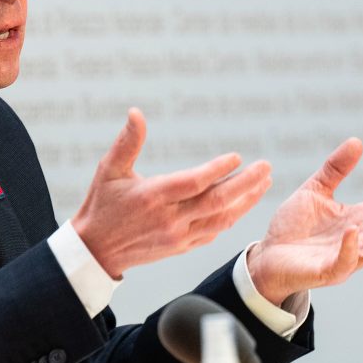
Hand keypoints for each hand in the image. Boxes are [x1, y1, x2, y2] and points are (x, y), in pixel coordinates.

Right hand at [70, 108, 271, 277]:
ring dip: (246, 200)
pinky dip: (232, 217)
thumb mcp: (108, 169)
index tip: (237, 157)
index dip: (218, 169)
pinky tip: (244, 203)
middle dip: (246, 184)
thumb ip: (127, 142)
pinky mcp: (182, 246)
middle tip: (265, 167)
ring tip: (264, 182)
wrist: (96, 250)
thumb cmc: (102, 204)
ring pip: (221, 219)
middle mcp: (169, 218)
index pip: (194, 182)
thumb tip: (136, 112)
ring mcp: (178, 235)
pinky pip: (214, 231)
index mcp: (152, 196)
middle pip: (217, 201)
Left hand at [248, 138, 362, 304]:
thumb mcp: (315, 191)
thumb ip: (335, 169)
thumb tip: (357, 141)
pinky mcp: (326, 271)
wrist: (267, 254)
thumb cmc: (294, 226)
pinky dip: (351, 248)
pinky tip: (351, 230)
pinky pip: (345, 263)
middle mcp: (359, 240)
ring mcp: (346, 258)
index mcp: (359, 220)